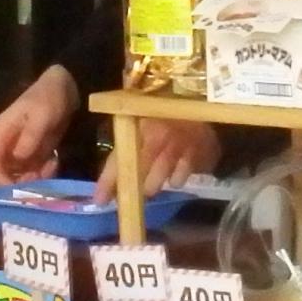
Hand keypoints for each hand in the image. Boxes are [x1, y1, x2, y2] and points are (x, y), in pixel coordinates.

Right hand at [0, 66, 79, 184]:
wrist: (64, 88)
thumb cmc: (49, 98)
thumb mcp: (42, 116)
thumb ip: (29, 137)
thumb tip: (18, 158)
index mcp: (1, 133)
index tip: (14, 190)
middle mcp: (6, 144)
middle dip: (15, 183)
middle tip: (35, 182)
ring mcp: (19, 149)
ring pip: (16, 175)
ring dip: (32, 179)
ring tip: (49, 169)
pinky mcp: (33, 152)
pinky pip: (32, 171)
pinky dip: (42, 173)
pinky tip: (54, 163)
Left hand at [92, 120, 219, 204]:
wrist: (202, 100)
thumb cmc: (164, 108)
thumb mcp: (140, 116)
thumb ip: (125, 139)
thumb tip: (113, 172)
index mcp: (136, 125)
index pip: (118, 159)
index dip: (108, 182)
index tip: (100, 200)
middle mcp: (156, 138)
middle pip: (137, 176)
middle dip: (131, 189)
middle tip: (130, 192)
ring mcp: (177, 147)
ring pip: (157, 182)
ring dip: (151, 186)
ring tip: (152, 183)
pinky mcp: (195, 154)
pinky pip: (179, 179)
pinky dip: (175, 179)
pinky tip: (176, 172)